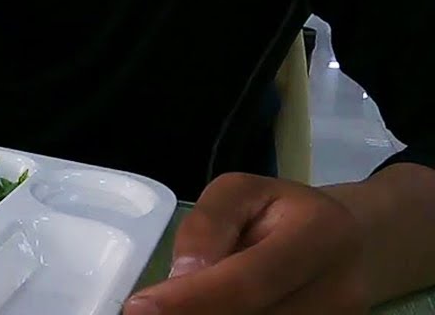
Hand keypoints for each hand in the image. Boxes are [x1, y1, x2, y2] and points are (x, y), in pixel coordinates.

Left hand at [125, 173, 367, 314]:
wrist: (355, 242)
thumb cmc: (284, 210)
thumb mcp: (241, 192)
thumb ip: (208, 226)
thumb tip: (182, 275)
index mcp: (320, 234)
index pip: (247, 280)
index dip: (190, 300)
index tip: (139, 309)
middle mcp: (340, 289)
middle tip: (147, 312)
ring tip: (177, 305)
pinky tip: (204, 309)